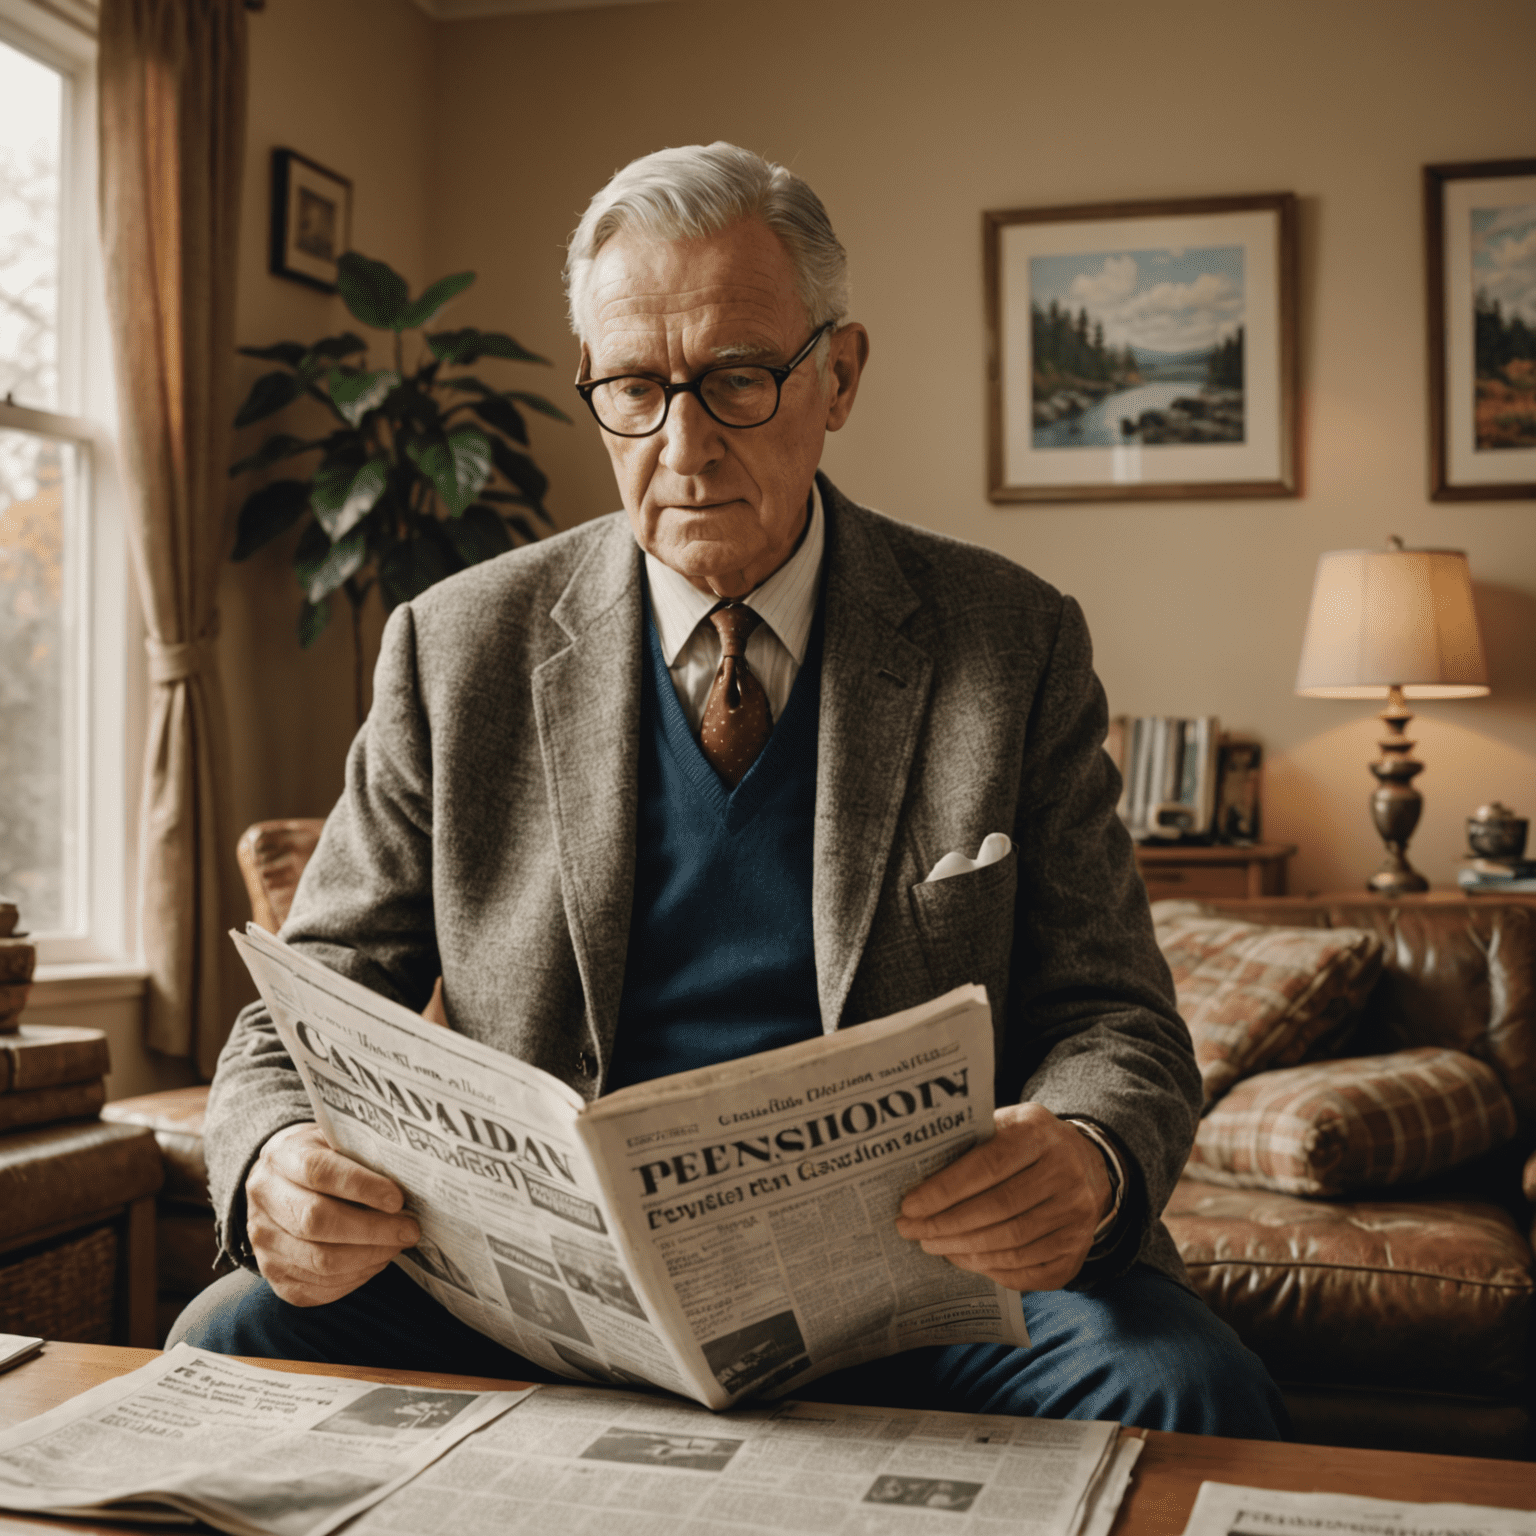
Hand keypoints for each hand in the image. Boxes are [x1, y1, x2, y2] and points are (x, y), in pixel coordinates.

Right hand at [245, 1122, 419, 1306]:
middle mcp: (266, 1199)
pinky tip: (377, 1260)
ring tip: (398, 1244)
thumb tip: (411, 1175)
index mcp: (283, 1157)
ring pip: (320, 1260)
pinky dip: (356, 1277)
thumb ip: (364, 1154)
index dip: (361, 1186)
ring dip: (370, 1256)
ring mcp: (265, 1243)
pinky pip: (318, 1286)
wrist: (277, 1184)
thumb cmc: (323, 1159)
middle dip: (372, 1229)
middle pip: (317, 1221)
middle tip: (410, 1229)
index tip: (398, 1198)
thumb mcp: (337, 1141)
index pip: (318, 1171)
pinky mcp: (275, 1276)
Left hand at [894, 1103, 1112, 1292]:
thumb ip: (972, 1143)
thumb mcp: (1006, 1124)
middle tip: (910, 1229)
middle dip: (946, 1224)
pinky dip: (991, 1270)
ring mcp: (1076, 1216)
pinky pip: (1029, 1270)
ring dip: (963, 1250)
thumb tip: (917, 1175)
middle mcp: (1065, 1174)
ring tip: (932, 1245)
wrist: (1088, 1164)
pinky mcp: (1077, 1249)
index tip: (910, 1205)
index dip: (945, 1190)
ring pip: (1012, 1244)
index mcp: (1039, 1134)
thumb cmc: (1028, 1144)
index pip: (987, 1166)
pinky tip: (965, 1260)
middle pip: (997, 1209)